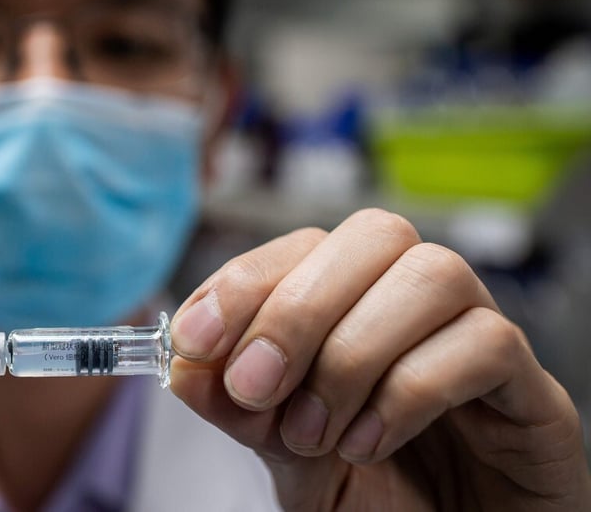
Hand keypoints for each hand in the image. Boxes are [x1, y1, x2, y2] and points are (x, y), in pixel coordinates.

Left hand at [169, 208, 590, 510]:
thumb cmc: (376, 502)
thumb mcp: (285, 455)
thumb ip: (242, 409)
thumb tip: (184, 365)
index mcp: (360, 305)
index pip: (304, 246)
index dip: (244, 281)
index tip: (194, 338)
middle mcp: (421, 306)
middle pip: (374, 234)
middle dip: (297, 308)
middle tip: (255, 385)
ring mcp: (482, 338)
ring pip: (431, 274)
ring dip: (353, 353)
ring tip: (314, 432)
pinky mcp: (534, 391)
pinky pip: (486, 343)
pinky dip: (409, 391)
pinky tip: (369, 444)